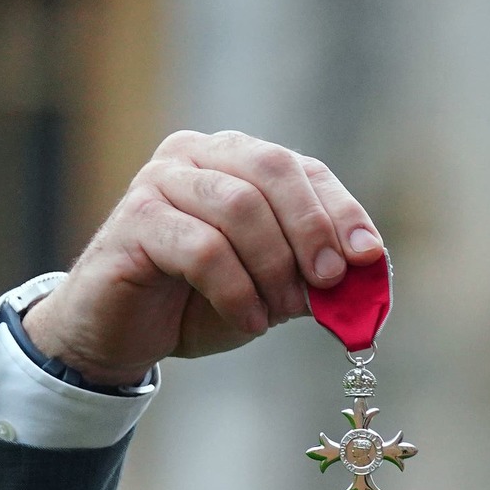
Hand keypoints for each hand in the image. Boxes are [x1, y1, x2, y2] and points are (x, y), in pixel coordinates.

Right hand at [22, 130, 383, 386]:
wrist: (122, 334)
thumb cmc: (201, 302)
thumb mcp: (272, 287)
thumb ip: (314, 275)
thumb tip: (368, 272)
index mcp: (236, 158)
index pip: (302, 169)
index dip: (341, 211)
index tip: (367, 257)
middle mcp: (197, 155)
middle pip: (272, 170)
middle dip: (311, 230)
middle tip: (328, 282)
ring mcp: (160, 181)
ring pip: (239, 207)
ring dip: (273, 268)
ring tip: (279, 312)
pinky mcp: (135, 221)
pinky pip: (203, 249)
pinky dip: (238, 291)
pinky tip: (249, 321)